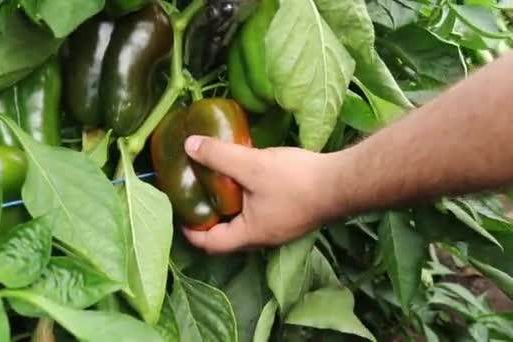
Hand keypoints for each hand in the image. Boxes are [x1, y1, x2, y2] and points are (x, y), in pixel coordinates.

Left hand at [182, 135, 344, 252]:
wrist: (343, 182)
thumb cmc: (296, 181)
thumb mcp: (251, 165)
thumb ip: (219, 156)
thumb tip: (189, 146)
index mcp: (250, 234)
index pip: (210, 243)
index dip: (190, 231)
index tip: (179, 213)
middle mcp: (263, 238)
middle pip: (226, 237)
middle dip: (208, 220)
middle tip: (195, 197)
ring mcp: (280, 228)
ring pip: (245, 224)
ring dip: (229, 209)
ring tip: (217, 186)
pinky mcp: (292, 216)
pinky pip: (261, 214)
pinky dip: (247, 201)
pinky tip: (247, 179)